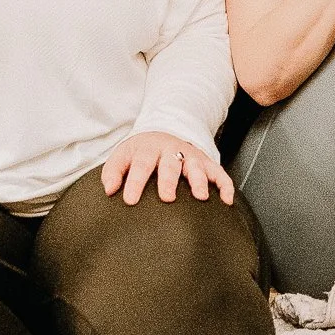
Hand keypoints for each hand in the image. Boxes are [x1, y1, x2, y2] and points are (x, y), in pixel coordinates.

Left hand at [100, 132, 233, 206]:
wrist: (164, 133)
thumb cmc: (141, 153)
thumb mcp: (123, 155)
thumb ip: (113, 171)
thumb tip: (109, 190)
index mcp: (149, 149)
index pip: (141, 165)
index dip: (135, 182)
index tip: (129, 200)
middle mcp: (172, 150)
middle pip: (170, 164)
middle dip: (169, 180)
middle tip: (167, 198)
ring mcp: (191, 156)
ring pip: (196, 167)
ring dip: (199, 181)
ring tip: (200, 197)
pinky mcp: (206, 163)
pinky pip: (219, 173)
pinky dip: (225, 186)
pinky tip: (226, 201)